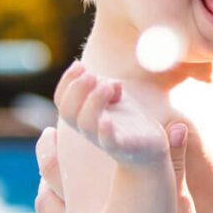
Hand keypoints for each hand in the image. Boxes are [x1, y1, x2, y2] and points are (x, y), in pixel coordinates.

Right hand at [54, 61, 169, 166]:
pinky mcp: (124, 147)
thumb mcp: (115, 98)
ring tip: (107, 86)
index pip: (62, 100)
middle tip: (91, 75)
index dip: (66, 81)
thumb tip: (104, 82)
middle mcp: (89, 128)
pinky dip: (105, 130)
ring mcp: (105, 138)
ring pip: (86, 124)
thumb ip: (105, 86)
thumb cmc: (128, 121)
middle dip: (76, 89)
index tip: (80, 64)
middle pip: (68, 112)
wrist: (150, 149)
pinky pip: (109, 141)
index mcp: (83, 114)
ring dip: (93, 101)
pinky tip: (106, 119)